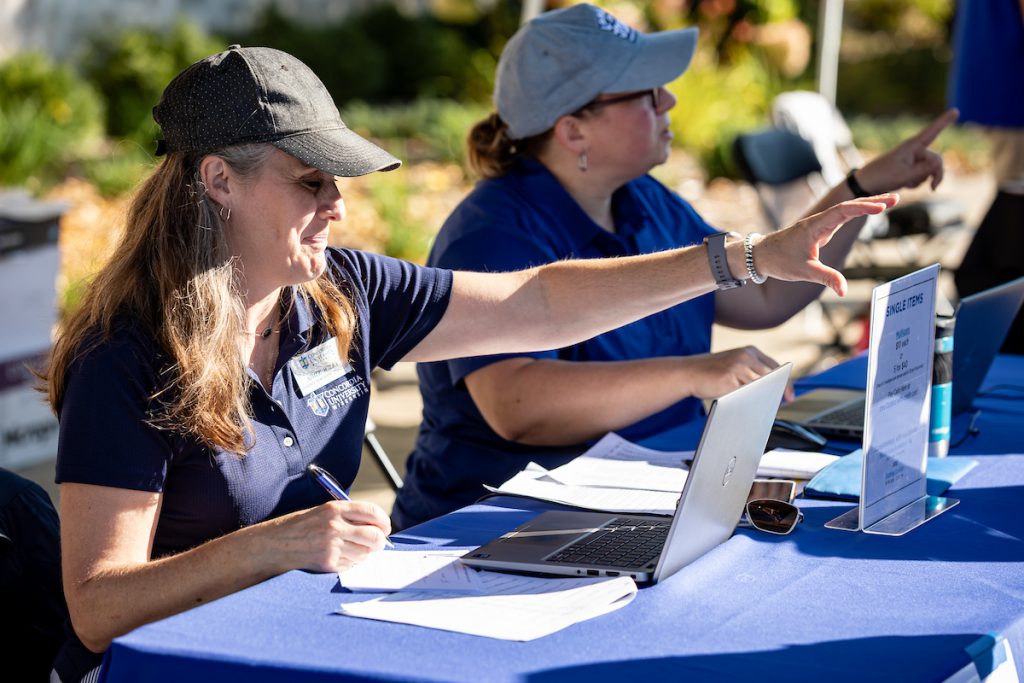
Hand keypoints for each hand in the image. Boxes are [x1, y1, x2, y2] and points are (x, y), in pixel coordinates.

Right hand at [259, 499, 391, 573]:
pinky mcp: (328, 564)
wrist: (273, 545)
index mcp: (334, 508)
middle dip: (380, 541)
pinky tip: (338, 557)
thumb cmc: (300, 527)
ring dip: (364, 553)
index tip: (385, 527)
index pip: (372, 512)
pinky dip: (351, 563)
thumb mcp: (322, 512)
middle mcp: (335, 526)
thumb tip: (377, 527)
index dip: (384, 521)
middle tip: (376, 543)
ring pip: (365, 553)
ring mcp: (332, 546)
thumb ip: (348, 516)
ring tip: (351, 549)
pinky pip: (352, 565)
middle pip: (375, 536)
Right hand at [682, 347, 793, 400]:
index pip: (776, 368)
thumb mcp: (735, 367)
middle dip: (776, 392)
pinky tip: (746, 403)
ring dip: (762, 397)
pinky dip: (750, 399)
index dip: (785, 383)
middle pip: (771, 377)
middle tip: (779, 403)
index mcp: (750, 351)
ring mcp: (738, 365)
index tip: (790, 397)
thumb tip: (773, 391)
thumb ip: (752, 373)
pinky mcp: (730, 377)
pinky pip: (747, 392)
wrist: (688, 373)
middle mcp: (746, 355)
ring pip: (760, 385)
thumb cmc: (711, 374)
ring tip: (759, 404)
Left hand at [757, 194, 898, 295]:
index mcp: (814, 226)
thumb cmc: (779, 261)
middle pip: (848, 206)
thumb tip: (845, 291)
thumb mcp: (804, 272)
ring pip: (846, 210)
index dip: (862, 208)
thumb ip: (826, 279)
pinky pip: (842, 217)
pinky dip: (857, 212)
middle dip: (871, 202)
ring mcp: (820, 225)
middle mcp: (818, 221)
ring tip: (889, 201)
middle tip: (895, 198)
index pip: (842, 212)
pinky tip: (869, 210)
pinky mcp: (820, 230)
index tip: (881, 206)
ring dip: (866, 205)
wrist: (760, 255)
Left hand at [857, 109, 958, 193]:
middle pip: (937, 160)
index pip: (932, 131)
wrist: (866, 184)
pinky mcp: (910, 168)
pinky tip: (905, 184)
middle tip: (933, 188)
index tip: (955, 110)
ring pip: (930, 170)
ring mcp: (913, 159)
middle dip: (937, 174)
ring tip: (907, 183)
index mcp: (912, 145)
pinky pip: (922, 176)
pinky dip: (917, 182)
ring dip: (923, 180)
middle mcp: (914, 150)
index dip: (944, 121)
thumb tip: (940, 163)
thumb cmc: (883, 176)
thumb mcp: (906, 175)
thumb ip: (926, 170)